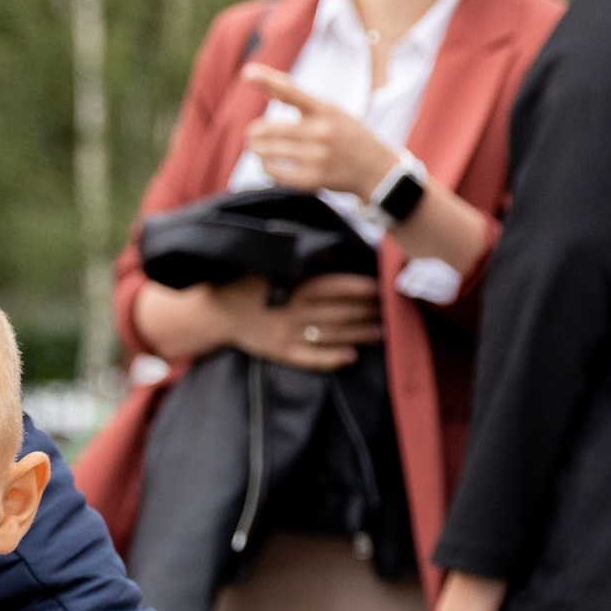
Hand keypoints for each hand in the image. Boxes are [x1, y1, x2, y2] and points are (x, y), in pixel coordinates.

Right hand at [225, 268, 382, 371]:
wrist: (216, 310)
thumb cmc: (248, 281)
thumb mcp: (272, 261)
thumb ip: (303, 258)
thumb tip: (334, 251)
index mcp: (298, 286)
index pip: (341, 287)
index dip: (366, 288)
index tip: (386, 287)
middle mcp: (298, 311)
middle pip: (344, 312)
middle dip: (371, 312)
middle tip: (393, 310)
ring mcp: (290, 334)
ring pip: (335, 335)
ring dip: (362, 335)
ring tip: (384, 333)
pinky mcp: (282, 352)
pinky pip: (311, 358)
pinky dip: (332, 359)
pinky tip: (351, 358)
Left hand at [240, 63, 392, 204]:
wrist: (376, 169)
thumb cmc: (347, 134)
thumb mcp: (330, 110)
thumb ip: (297, 99)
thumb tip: (266, 83)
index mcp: (326, 110)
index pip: (292, 92)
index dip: (268, 81)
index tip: (247, 72)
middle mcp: (322, 132)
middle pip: (271, 129)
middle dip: (255, 132)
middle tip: (251, 134)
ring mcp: (318, 157)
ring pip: (270, 152)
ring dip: (257, 150)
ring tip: (256, 149)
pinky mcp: (313, 179)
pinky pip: (276, 173)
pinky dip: (267, 168)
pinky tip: (268, 164)